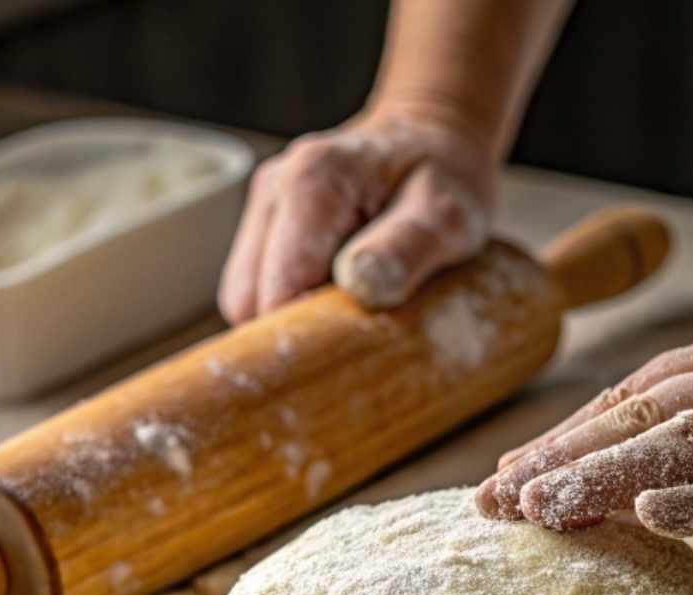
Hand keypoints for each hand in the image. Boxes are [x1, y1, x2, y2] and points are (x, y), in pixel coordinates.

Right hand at [218, 110, 494, 322]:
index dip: (306, 336)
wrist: (435, 140)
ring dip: (290, 323)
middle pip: (250, 299)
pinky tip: (334, 299)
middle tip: (355, 341)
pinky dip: (292, 310)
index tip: (348, 357)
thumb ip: (406, 247)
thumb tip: (360, 285)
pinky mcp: (268, 229)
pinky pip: (258, 291)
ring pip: (246, 299)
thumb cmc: (446, 179)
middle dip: (294, 334)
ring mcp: (265, 209)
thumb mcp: (446, 214)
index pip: (278, 290)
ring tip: (350, 312)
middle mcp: (275, 190)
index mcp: (312, 181)